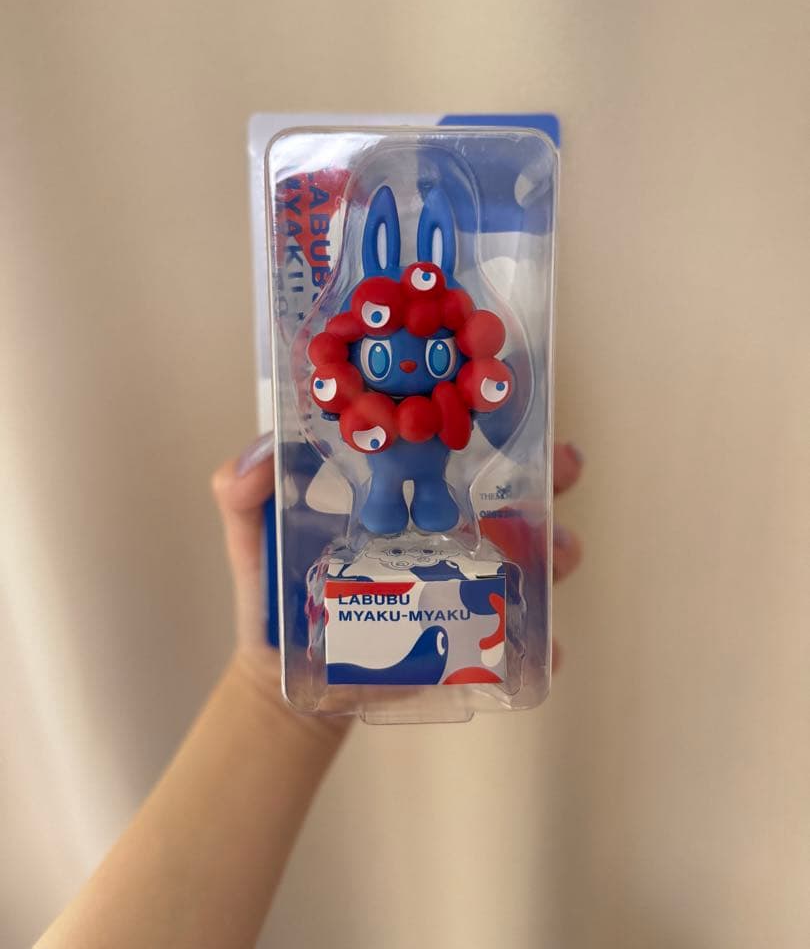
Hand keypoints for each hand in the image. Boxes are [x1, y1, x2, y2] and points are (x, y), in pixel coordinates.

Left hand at [211, 434, 582, 694]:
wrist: (282, 677)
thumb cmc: (274, 593)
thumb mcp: (251, 532)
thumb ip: (242, 491)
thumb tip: (258, 457)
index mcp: (406, 496)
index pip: (458, 449)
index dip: (492, 422)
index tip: (516, 402)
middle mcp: (446, 533)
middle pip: (513, 494)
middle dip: (550, 475)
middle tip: (560, 466)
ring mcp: (464, 587)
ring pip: (532, 560)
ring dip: (556, 551)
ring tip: (552, 555)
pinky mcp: (469, 643)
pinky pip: (519, 643)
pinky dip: (543, 643)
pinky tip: (545, 644)